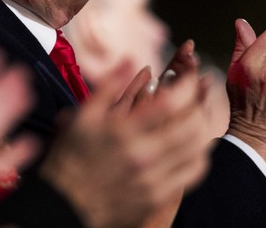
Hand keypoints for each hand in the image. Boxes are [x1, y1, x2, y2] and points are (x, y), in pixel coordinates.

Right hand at [41, 63, 210, 227]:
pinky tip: (192, 147)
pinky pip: (192, 174)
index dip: (188, 86)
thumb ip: (109, 86)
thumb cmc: (71, 158)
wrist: (63, 206)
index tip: (191, 78)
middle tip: (199, 95)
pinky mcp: (157, 197)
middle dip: (200, 105)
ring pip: (197, 150)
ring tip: (198, 117)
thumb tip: (131, 58)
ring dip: (202, 128)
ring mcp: (152, 179)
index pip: (170, 103)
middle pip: (190, 127)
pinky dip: (198, 155)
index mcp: (123, 132)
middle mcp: (141, 156)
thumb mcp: (83, 117)